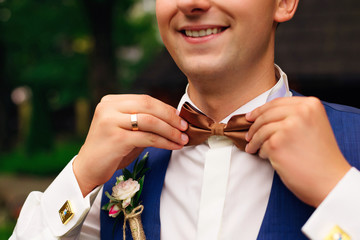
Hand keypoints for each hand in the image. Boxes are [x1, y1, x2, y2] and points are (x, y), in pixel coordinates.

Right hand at [73, 95, 187, 195]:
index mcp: (111, 101)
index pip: (145, 99)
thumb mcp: (126, 130)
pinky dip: (164, 141)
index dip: (165, 108)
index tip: (179, 118)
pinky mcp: (116, 138)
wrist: (87, 169)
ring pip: (150, 121)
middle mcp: (108, 107)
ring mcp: (110, 121)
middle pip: (148, 105)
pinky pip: (147, 137)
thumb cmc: (110, 150)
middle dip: (170, 117)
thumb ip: (144, 121)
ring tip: (182, 139)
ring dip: (170, 130)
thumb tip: (173, 119)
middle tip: (185, 127)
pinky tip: (173, 146)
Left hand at [245, 96, 350, 206]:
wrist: (331, 180)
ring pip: (261, 130)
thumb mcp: (314, 126)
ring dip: (254, 140)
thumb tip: (267, 116)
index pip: (277, 103)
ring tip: (253, 147)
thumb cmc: (322, 158)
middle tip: (249, 134)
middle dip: (254, 126)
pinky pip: (261, 144)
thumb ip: (295, 116)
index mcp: (310, 105)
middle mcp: (300, 112)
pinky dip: (261, 151)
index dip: (260, 110)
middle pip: (266, 115)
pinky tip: (266, 156)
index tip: (252, 116)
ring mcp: (288, 127)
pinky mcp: (277, 143)